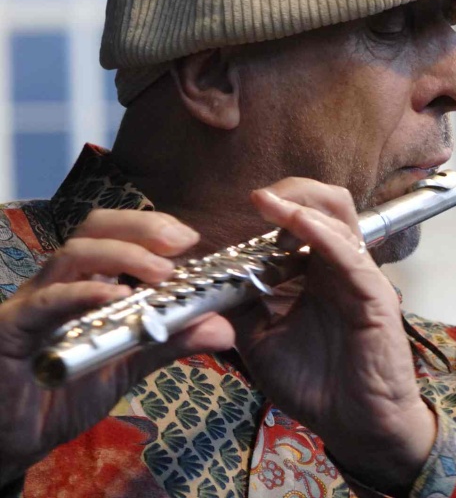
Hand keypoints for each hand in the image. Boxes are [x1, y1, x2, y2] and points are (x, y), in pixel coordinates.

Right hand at [0, 210, 234, 485]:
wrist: (14, 437)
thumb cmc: (66, 392)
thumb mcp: (128, 364)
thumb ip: (171, 342)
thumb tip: (225, 329)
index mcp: (89, 280)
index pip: (118, 233)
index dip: (153, 227)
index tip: (190, 238)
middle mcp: (62, 281)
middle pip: (96, 228)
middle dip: (141, 227)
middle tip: (181, 242)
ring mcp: (35, 300)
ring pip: (74, 254)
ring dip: (122, 255)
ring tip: (161, 273)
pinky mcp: (11, 326)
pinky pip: (46, 301)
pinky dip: (83, 293)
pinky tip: (114, 296)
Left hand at [231, 179, 435, 493]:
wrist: (354, 424)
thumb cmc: (314, 384)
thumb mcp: (260, 340)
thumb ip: (240, 307)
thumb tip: (206, 280)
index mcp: (318, 273)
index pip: (304, 221)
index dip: (276, 208)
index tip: (241, 207)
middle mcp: (341, 267)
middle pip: (327, 204)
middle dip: (293, 191)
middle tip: (258, 199)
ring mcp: (359, 276)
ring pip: (340, 216)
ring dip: (301, 203)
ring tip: (267, 204)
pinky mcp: (374, 294)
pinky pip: (348, 252)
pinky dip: (320, 232)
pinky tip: (294, 223)